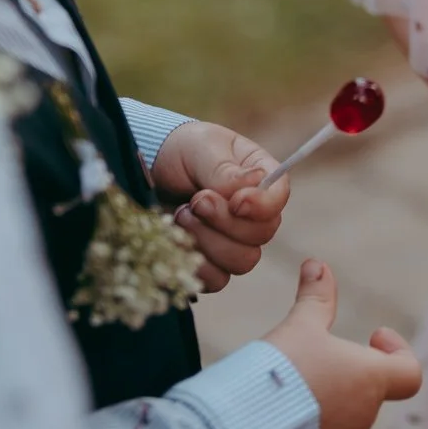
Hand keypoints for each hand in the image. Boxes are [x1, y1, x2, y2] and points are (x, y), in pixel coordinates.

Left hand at [150, 119, 289, 289]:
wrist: (148, 170)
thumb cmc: (180, 150)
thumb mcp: (202, 148)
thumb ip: (225, 170)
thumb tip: (255, 182)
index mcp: (259, 177)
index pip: (278, 197)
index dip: (262, 206)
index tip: (235, 201)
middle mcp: (252, 212)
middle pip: (262, 234)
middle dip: (224, 222)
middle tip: (196, 201)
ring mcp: (233, 240)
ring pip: (243, 261)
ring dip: (208, 241)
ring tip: (181, 215)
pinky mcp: (211, 262)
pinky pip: (218, 279)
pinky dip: (197, 265)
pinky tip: (177, 240)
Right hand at [263, 260, 422, 428]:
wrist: (250, 418)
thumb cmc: (284, 371)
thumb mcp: (301, 325)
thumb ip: (316, 298)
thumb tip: (317, 265)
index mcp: (371, 379)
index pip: (410, 373)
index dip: (398, 351)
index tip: (374, 336)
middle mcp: (365, 413)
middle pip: (373, 389)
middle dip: (352, 369)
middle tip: (321, 353)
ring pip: (349, 409)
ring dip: (334, 391)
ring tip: (299, 377)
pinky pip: (329, 424)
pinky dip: (318, 411)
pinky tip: (290, 401)